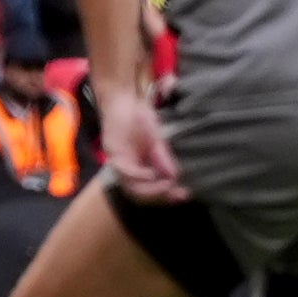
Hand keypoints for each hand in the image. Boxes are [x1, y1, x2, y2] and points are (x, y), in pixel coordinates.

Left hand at [95, 81, 186, 200]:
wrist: (123, 100)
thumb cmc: (140, 118)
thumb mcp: (156, 141)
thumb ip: (162, 159)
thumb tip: (174, 177)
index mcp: (138, 168)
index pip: (151, 190)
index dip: (167, 196)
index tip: (185, 195)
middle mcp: (126, 170)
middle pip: (141, 195)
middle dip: (160, 196)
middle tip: (176, 194)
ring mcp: (118, 164)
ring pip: (132, 188)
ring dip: (150, 189)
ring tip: (166, 186)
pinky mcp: (113, 154)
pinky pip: (125, 172)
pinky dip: (139, 176)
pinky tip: (151, 174)